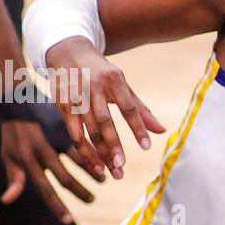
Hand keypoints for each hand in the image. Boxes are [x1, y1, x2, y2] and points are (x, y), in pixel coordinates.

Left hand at [0, 120, 103, 223]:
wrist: (17, 98)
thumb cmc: (12, 131)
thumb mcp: (9, 154)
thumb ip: (13, 178)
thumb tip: (7, 200)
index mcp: (28, 161)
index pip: (44, 189)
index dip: (57, 207)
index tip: (69, 221)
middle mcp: (42, 151)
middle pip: (65, 178)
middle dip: (80, 192)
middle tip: (91, 200)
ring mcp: (55, 137)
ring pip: (78, 160)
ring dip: (93, 173)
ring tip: (103, 181)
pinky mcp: (65, 125)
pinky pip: (83, 142)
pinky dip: (95, 153)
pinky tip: (105, 160)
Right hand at [44, 37, 165, 180]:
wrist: (68, 51)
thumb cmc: (102, 73)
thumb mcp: (122, 86)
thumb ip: (141, 110)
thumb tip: (162, 131)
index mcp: (114, 80)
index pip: (129, 107)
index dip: (138, 127)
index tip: (147, 147)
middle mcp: (93, 87)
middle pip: (105, 121)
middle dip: (113, 145)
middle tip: (122, 167)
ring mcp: (76, 96)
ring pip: (87, 130)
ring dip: (98, 153)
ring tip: (110, 173)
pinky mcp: (62, 104)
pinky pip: (74, 132)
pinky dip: (84, 150)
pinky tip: (94, 164)